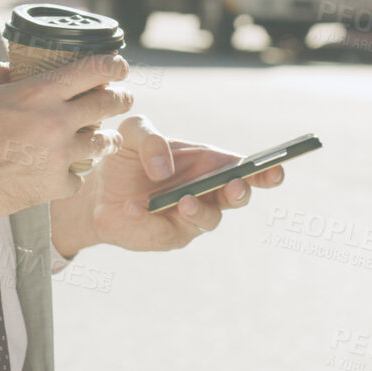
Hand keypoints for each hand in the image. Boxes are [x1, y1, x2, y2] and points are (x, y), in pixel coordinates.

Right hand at [0, 53, 131, 221]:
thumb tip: (14, 68)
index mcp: (40, 92)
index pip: (93, 70)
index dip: (114, 64)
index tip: (118, 66)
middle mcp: (57, 121)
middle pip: (109, 103)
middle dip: (121, 97)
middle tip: (122, 97)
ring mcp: (59, 155)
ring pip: (103, 143)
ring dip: (106, 138)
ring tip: (104, 138)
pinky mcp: (55, 184)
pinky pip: (80, 177)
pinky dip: (74, 174)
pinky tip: (68, 171)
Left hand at [50, 116, 284, 257]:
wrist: (96, 189)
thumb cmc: (126, 157)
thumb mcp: (133, 133)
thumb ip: (150, 138)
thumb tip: (164, 169)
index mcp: (209, 163)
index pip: (245, 168)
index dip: (266, 170)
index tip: (275, 168)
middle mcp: (207, 192)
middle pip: (239, 196)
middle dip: (241, 191)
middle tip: (233, 186)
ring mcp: (191, 218)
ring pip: (210, 219)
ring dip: (200, 210)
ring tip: (182, 200)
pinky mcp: (168, 236)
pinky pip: (166, 230)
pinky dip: (150, 218)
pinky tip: (133, 207)